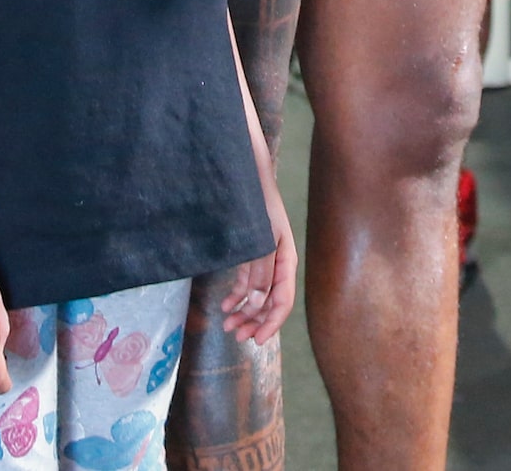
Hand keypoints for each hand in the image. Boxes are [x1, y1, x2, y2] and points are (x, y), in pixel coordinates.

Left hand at [221, 163, 297, 343]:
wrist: (242, 170)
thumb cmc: (252, 201)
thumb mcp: (259, 238)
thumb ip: (260, 270)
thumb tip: (257, 302)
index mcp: (285, 256)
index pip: (284, 298)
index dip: (272, 321)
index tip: (256, 340)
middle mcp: (276, 258)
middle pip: (270, 299)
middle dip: (255, 320)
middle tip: (236, 336)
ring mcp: (263, 254)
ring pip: (257, 292)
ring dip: (244, 311)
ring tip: (227, 325)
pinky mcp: (250, 250)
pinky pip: (247, 280)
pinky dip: (237, 295)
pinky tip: (225, 305)